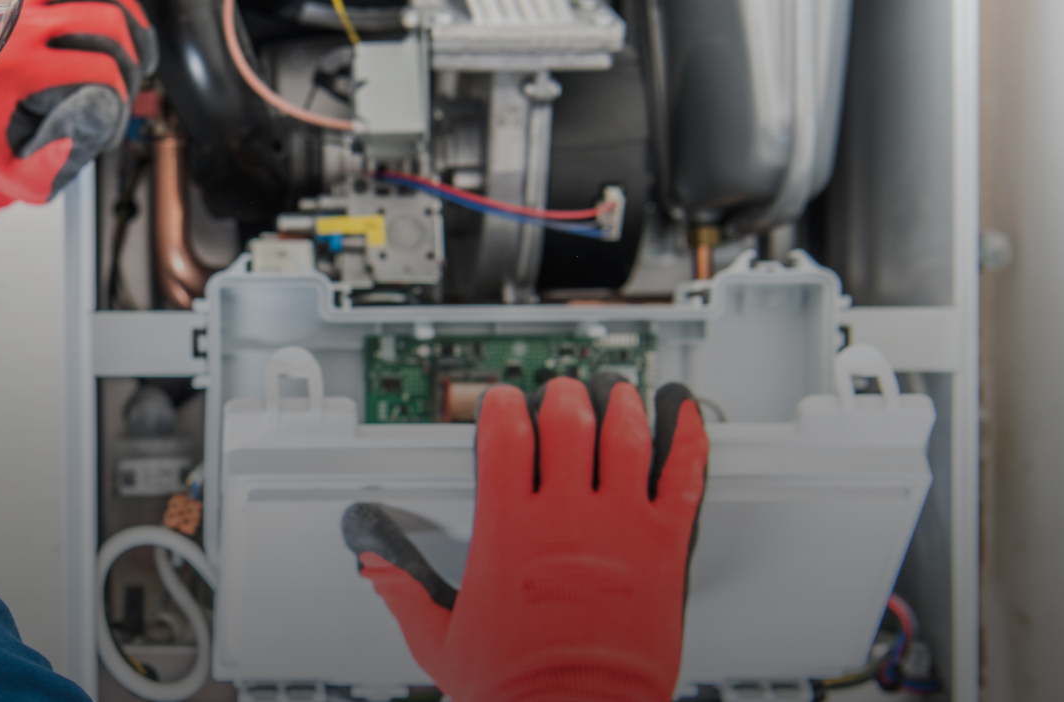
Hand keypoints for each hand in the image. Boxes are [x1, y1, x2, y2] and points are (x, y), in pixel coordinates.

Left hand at [0, 0, 153, 241]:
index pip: (97, 65)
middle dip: (130, 54)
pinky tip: (117, 16)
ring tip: (136, 43)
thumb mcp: (15, 172)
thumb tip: (74, 140)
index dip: (123, 89)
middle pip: (103, 19)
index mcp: (14, 69)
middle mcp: (14, 26)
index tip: (119, 107)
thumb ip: (47, 167)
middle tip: (131, 79)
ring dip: (126, 13)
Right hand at [344, 376, 708, 701]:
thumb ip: (403, 593)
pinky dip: (688, 437)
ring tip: (617, 391)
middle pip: (567, 421)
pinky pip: (684, 475)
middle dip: (562, 397)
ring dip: (621, 404)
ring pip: (626, 435)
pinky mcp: (664, 546)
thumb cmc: (516, 686)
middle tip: (562, 393)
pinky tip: (685, 414)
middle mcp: (564, 517)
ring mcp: (619, 526)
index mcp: (508, 530)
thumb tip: (375, 567)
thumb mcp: (438, 640)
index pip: (504, 436)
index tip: (501, 401)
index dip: (501, 406)